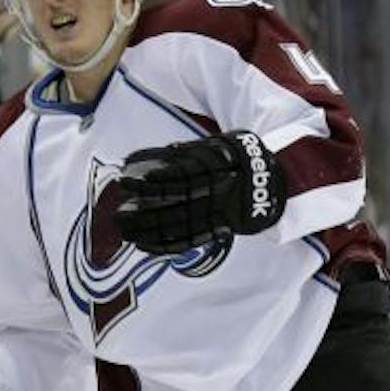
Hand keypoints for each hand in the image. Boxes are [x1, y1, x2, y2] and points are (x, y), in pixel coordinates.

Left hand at [113, 130, 287, 254]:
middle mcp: (215, 194)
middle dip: (143, 212)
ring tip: (124, 230)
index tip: (128, 180)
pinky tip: (144, 246)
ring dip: (148, 231)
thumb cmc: (240, 158)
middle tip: (117, 213)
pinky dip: (165, 246)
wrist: (272, 183)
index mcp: (215, 169)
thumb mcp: (222, 144)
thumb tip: (162, 154)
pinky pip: (189, 241)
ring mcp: (216, 215)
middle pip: (174, 205)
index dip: (152, 180)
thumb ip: (192, 151)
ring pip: (179, 226)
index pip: (179, 176)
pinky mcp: (217, 231)